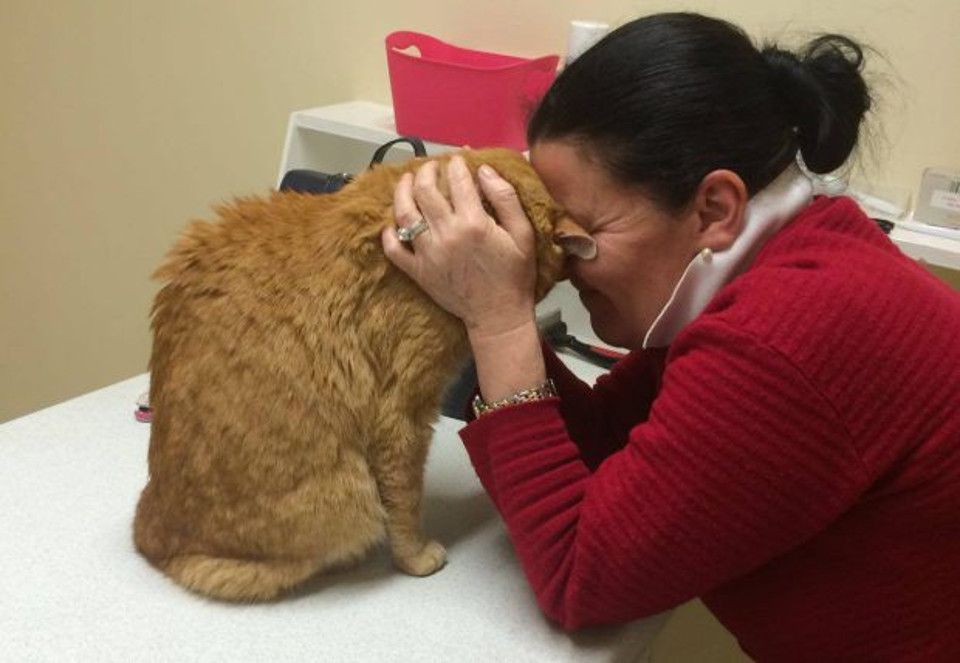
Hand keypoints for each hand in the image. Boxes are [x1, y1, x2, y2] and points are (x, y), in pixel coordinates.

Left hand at [382, 155, 537, 338]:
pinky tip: (393, 223)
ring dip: (402, 192)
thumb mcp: (523, 234)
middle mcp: (447, 234)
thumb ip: (505, 198)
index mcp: (474, 223)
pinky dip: (389, 234)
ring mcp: (428, 253)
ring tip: (406, 181)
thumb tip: (484, 170)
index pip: (458, 182)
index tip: (457, 159)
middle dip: (426, 172)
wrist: (498, 315)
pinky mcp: (417, 272)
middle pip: (425, 191)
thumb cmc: (514, 275)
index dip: (456, 165)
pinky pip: (394, 249)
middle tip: (430, 166)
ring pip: (405, 214)